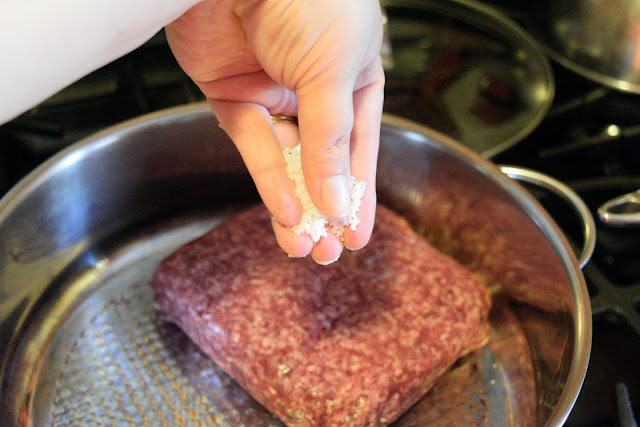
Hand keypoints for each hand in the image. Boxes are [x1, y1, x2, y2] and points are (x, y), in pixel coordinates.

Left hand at [166, 0, 383, 263]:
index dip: (359, 194)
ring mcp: (272, 92)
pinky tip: (283, 211)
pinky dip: (267, 179)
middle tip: (329, 251)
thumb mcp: (334, 71)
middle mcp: (314, 87)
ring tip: (304, 245)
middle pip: (322, 160)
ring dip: (295, 204)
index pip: (360, 146)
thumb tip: (338, 200)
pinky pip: (253, 144)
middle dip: (326, 208)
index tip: (357, 235)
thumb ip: (331, 139)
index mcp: (353, 76)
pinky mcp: (232, 93)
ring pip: (286, 160)